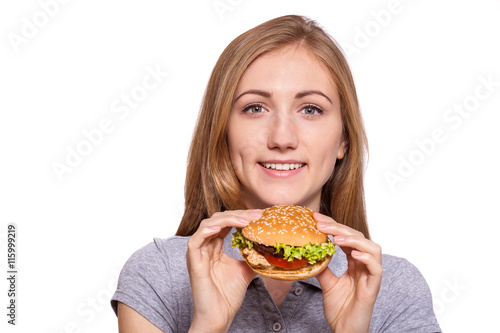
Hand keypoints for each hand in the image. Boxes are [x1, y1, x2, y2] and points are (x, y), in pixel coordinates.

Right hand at [187, 209, 262, 332]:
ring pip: (207, 225)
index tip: (260, 215)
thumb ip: (253, 256)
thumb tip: (269, 248)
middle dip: (238, 215)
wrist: (219, 316)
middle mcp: (205, 247)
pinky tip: (221, 228)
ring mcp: (198, 253)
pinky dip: (207, 231)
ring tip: (245, 221)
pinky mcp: (193, 262)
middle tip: (257, 214)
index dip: (242, 216)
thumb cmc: (227, 296)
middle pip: (218, 220)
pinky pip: (195, 240)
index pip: (226, 223)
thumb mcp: (246, 270)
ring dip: (227, 220)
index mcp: (214, 247)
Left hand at [314, 212, 381, 332]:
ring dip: (354, 239)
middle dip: (339, 227)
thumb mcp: (327, 283)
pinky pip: (376, 268)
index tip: (316, 218)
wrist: (345, 331)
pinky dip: (367, 258)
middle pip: (358, 238)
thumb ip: (322, 267)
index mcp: (355, 262)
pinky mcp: (374, 287)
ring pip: (372, 248)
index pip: (347, 237)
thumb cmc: (340, 309)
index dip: (333, 225)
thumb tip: (308, 253)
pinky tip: (353, 254)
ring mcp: (371, 275)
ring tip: (336, 237)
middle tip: (321, 223)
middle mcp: (365, 265)